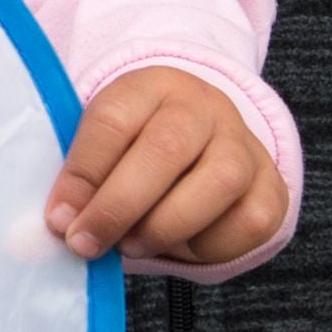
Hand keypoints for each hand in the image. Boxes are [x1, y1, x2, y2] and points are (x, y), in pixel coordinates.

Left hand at [47, 65, 286, 264]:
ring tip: (131, 245)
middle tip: (87, 244)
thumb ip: (78, 181)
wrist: (202, 144)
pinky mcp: (271, 187)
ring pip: (218, 183)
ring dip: (165, 227)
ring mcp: (244, 145)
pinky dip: (209, 246)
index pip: (113, 120)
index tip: (59, 219)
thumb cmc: (136, 153)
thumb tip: (61, 224)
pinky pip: (249, 222)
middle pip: (166, 149)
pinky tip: (180, 244)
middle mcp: (204, 107)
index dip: (82, 174)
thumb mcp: (102, 149)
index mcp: (151, 86)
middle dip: (118, 207)